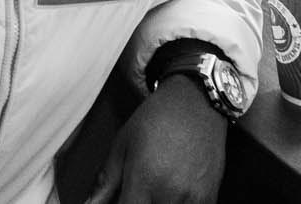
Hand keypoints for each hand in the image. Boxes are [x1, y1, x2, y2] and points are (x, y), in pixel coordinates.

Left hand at [85, 77, 228, 203]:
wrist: (195, 105)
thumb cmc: (157, 119)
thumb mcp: (122, 144)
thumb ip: (106, 180)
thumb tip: (91, 202)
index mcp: (143, 180)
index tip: (117, 199)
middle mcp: (169, 193)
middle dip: (137, 203)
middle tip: (134, 190)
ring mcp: (192, 198)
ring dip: (156, 203)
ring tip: (153, 187)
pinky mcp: (209, 198)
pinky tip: (172, 190)